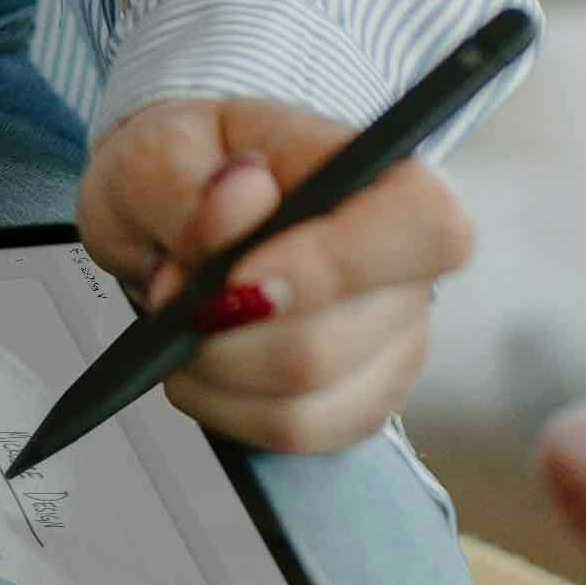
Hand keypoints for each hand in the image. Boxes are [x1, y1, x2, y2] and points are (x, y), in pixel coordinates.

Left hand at [75, 92, 472, 459]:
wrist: (169, 210)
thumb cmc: (183, 168)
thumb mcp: (159, 151)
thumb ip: (193, 181)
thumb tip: (243, 196)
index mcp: (379, 177)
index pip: (426, 226)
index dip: (338, 264)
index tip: (240, 275)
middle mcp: (405, 270)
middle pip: (337, 342)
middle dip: (225, 333)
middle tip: (171, 288)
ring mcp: (391, 346)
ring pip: (306, 402)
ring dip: (214, 371)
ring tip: (180, 319)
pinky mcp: (358, 403)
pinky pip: (293, 432)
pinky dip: (224, 407)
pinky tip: (200, 364)